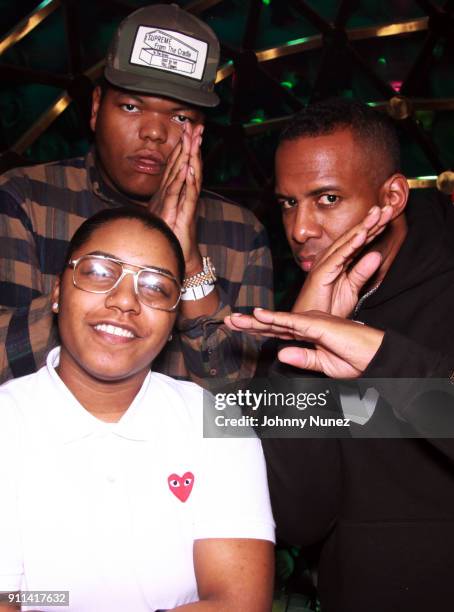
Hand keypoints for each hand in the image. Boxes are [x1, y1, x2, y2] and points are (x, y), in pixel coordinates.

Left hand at [150, 122, 203, 272]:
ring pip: (193, 176)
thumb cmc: (173, 236)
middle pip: (190, 165)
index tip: (186, 128)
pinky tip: (192, 169)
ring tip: (196, 141)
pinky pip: (190, 195)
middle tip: (196, 125)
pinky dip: (191, 181)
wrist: (182, 256)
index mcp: (179, 192)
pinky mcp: (188, 215)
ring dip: (194, 158)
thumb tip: (158, 189)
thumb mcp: (164, 212)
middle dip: (192, 145)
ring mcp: (188, 204)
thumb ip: (163, 199)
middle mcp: (186, 195)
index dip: (183, 146)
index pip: (181, 165)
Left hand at [225, 308, 383, 377]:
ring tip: (235, 318)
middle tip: (228, 320)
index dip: (255, 328)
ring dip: (255, 320)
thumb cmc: (355, 360)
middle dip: (249, 323)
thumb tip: (280, 355)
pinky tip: (260, 315)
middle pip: (272, 324)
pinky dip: (276, 318)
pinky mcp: (319, 325)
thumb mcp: (323, 366)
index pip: (275, 331)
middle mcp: (306, 325)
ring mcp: (312, 323)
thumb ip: (303, 359)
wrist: (376, 357)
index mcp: (306, 335)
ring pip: (278, 321)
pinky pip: (293, 322)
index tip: (236, 327)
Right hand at [293, 204, 392, 317]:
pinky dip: (351, 245)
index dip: (374, 228)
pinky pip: (339, 257)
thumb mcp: (351, 289)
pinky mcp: (320, 274)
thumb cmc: (327, 309)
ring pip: (346, 242)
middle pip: (353, 237)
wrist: (311, 328)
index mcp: (338, 261)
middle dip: (370, 222)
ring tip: (377, 213)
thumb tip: (377, 254)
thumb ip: (362, 272)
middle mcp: (329, 259)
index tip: (388, 214)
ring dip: (363, 228)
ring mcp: (324, 265)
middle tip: (386, 206)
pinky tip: (363, 234)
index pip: (358, 241)